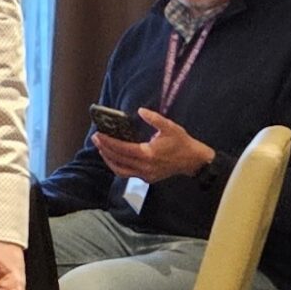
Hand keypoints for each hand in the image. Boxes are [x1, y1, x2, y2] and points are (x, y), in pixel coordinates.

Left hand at [93, 108, 214, 186]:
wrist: (194, 161)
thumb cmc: (182, 143)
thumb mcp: (170, 127)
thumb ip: (155, 119)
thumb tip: (141, 111)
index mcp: (148, 154)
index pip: (122, 148)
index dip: (108, 142)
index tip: (98, 135)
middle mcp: (145, 167)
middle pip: (118, 159)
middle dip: (104, 149)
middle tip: (96, 138)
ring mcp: (146, 175)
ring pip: (120, 170)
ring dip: (109, 160)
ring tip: (101, 149)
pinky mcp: (147, 178)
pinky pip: (128, 174)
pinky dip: (118, 166)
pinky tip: (114, 158)